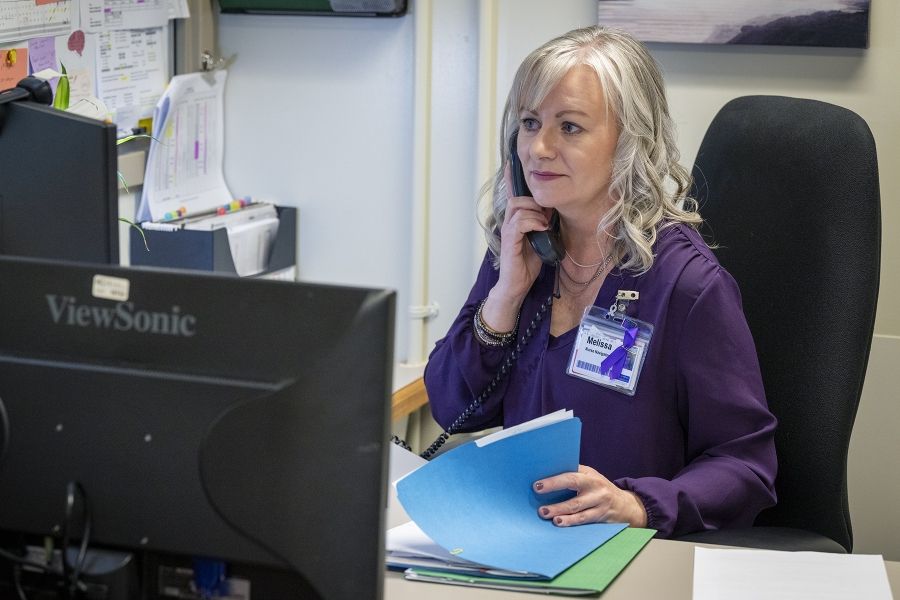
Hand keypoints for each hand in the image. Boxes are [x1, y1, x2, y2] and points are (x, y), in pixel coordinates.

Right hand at [481, 165, 551, 329]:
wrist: (517, 285)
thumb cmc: (527, 263)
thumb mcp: (541, 237)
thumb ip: (544, 221)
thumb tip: (551, 208)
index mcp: (517, 220)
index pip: (514, 194)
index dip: (513, 177)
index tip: (513, 161)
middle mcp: (509, 222)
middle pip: (517, 197)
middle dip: (534, 199)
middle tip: (547, 212)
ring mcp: (508, 231)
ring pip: (517, 206)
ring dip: (535, 211)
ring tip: (544, 223)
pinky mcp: (509, 241)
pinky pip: (519, 222)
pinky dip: (533, 222)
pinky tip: (541, 229)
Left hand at [534, 465, 647, 527]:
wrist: (625, 505)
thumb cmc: (598, 488)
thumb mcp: (589, 477)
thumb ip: (573, 475)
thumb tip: (546, 474)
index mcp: (589, 475)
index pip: (570, 475)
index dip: (554, 480)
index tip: (537, 486)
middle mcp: (596, 487)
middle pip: (574, 489)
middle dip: (556, 496)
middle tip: (540, 506)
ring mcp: (600, 503)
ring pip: (578, 509)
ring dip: (562, 513)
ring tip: (547, 515)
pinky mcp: (601, 516)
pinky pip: (584, 520)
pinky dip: (571, 522)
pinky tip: (560, 523)